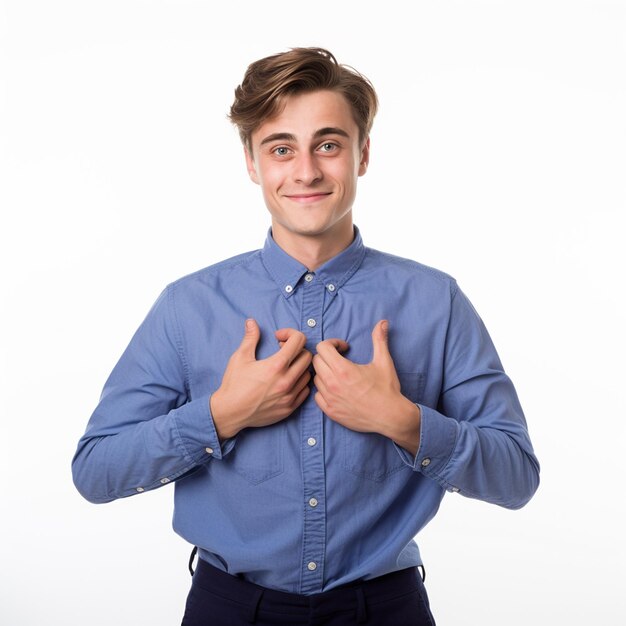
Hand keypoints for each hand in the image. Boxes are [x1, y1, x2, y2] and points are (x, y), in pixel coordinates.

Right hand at [210, 319, 311, 439]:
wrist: (230, 412)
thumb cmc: (234, 384)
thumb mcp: (240, 357)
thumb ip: (250, 338)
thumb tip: (252, 322)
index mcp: (276, 365)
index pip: (299, 340)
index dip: (290, 334)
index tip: (278, 338)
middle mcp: (287, 380)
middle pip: (307, 356)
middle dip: (296, 349)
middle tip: (282, 351)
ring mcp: (290, 396)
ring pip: (308, 374)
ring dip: (299, 366)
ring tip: (284, 367)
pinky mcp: (290, 408)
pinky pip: (305, 391)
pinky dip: (299, 383)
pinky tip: (286, 381)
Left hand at [313, 320, 420, 454]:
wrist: (390, 417)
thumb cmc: (387, 389)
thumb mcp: (384, 361)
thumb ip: (379, 339)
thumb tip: (383, 322)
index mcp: (343, 370)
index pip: (322, 348)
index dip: (332, 344)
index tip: (344, 348)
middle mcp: (333, 384)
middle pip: (316, 361)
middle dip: (327, 356)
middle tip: (340, 359)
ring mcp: (330, 399)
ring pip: (315, 378)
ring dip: (325, 373)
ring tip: (339, 374)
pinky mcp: (330, 412)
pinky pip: (317, 396)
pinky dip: (324, 390)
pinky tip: (336, 389)